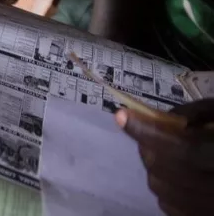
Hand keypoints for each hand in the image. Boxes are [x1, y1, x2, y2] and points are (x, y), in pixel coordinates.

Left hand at [117, 100, 213, 215]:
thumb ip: (197, 113)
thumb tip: (161, 120)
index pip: (183, 150)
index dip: (149, 132)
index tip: (123, 115)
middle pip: (167, 173)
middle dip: (148, 148)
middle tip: (148, 132)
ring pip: (164, 194)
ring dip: (155, 169)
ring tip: (166, 152)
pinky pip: (174, 210)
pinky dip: (166, 190)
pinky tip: (177, 175)